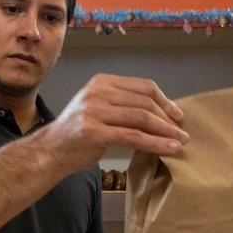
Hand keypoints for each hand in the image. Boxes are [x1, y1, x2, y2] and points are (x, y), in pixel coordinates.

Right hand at [45, 73, 188, 172]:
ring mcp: (94, 111)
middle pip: (145, 102)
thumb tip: (163, 112)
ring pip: (141, 119)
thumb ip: (123, 105)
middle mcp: (98, 92)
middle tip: (182, 133)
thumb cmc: (78, 133)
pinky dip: (154, 143)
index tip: (178, 115)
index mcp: (102, 82)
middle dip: (168, 119)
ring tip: (179, 142)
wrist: (51, 150)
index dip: (165, 101)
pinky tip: (168, 149)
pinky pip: (133, 136)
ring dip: (165, 131)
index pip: (143, 87)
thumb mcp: (99, 109)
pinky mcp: (94, 132)